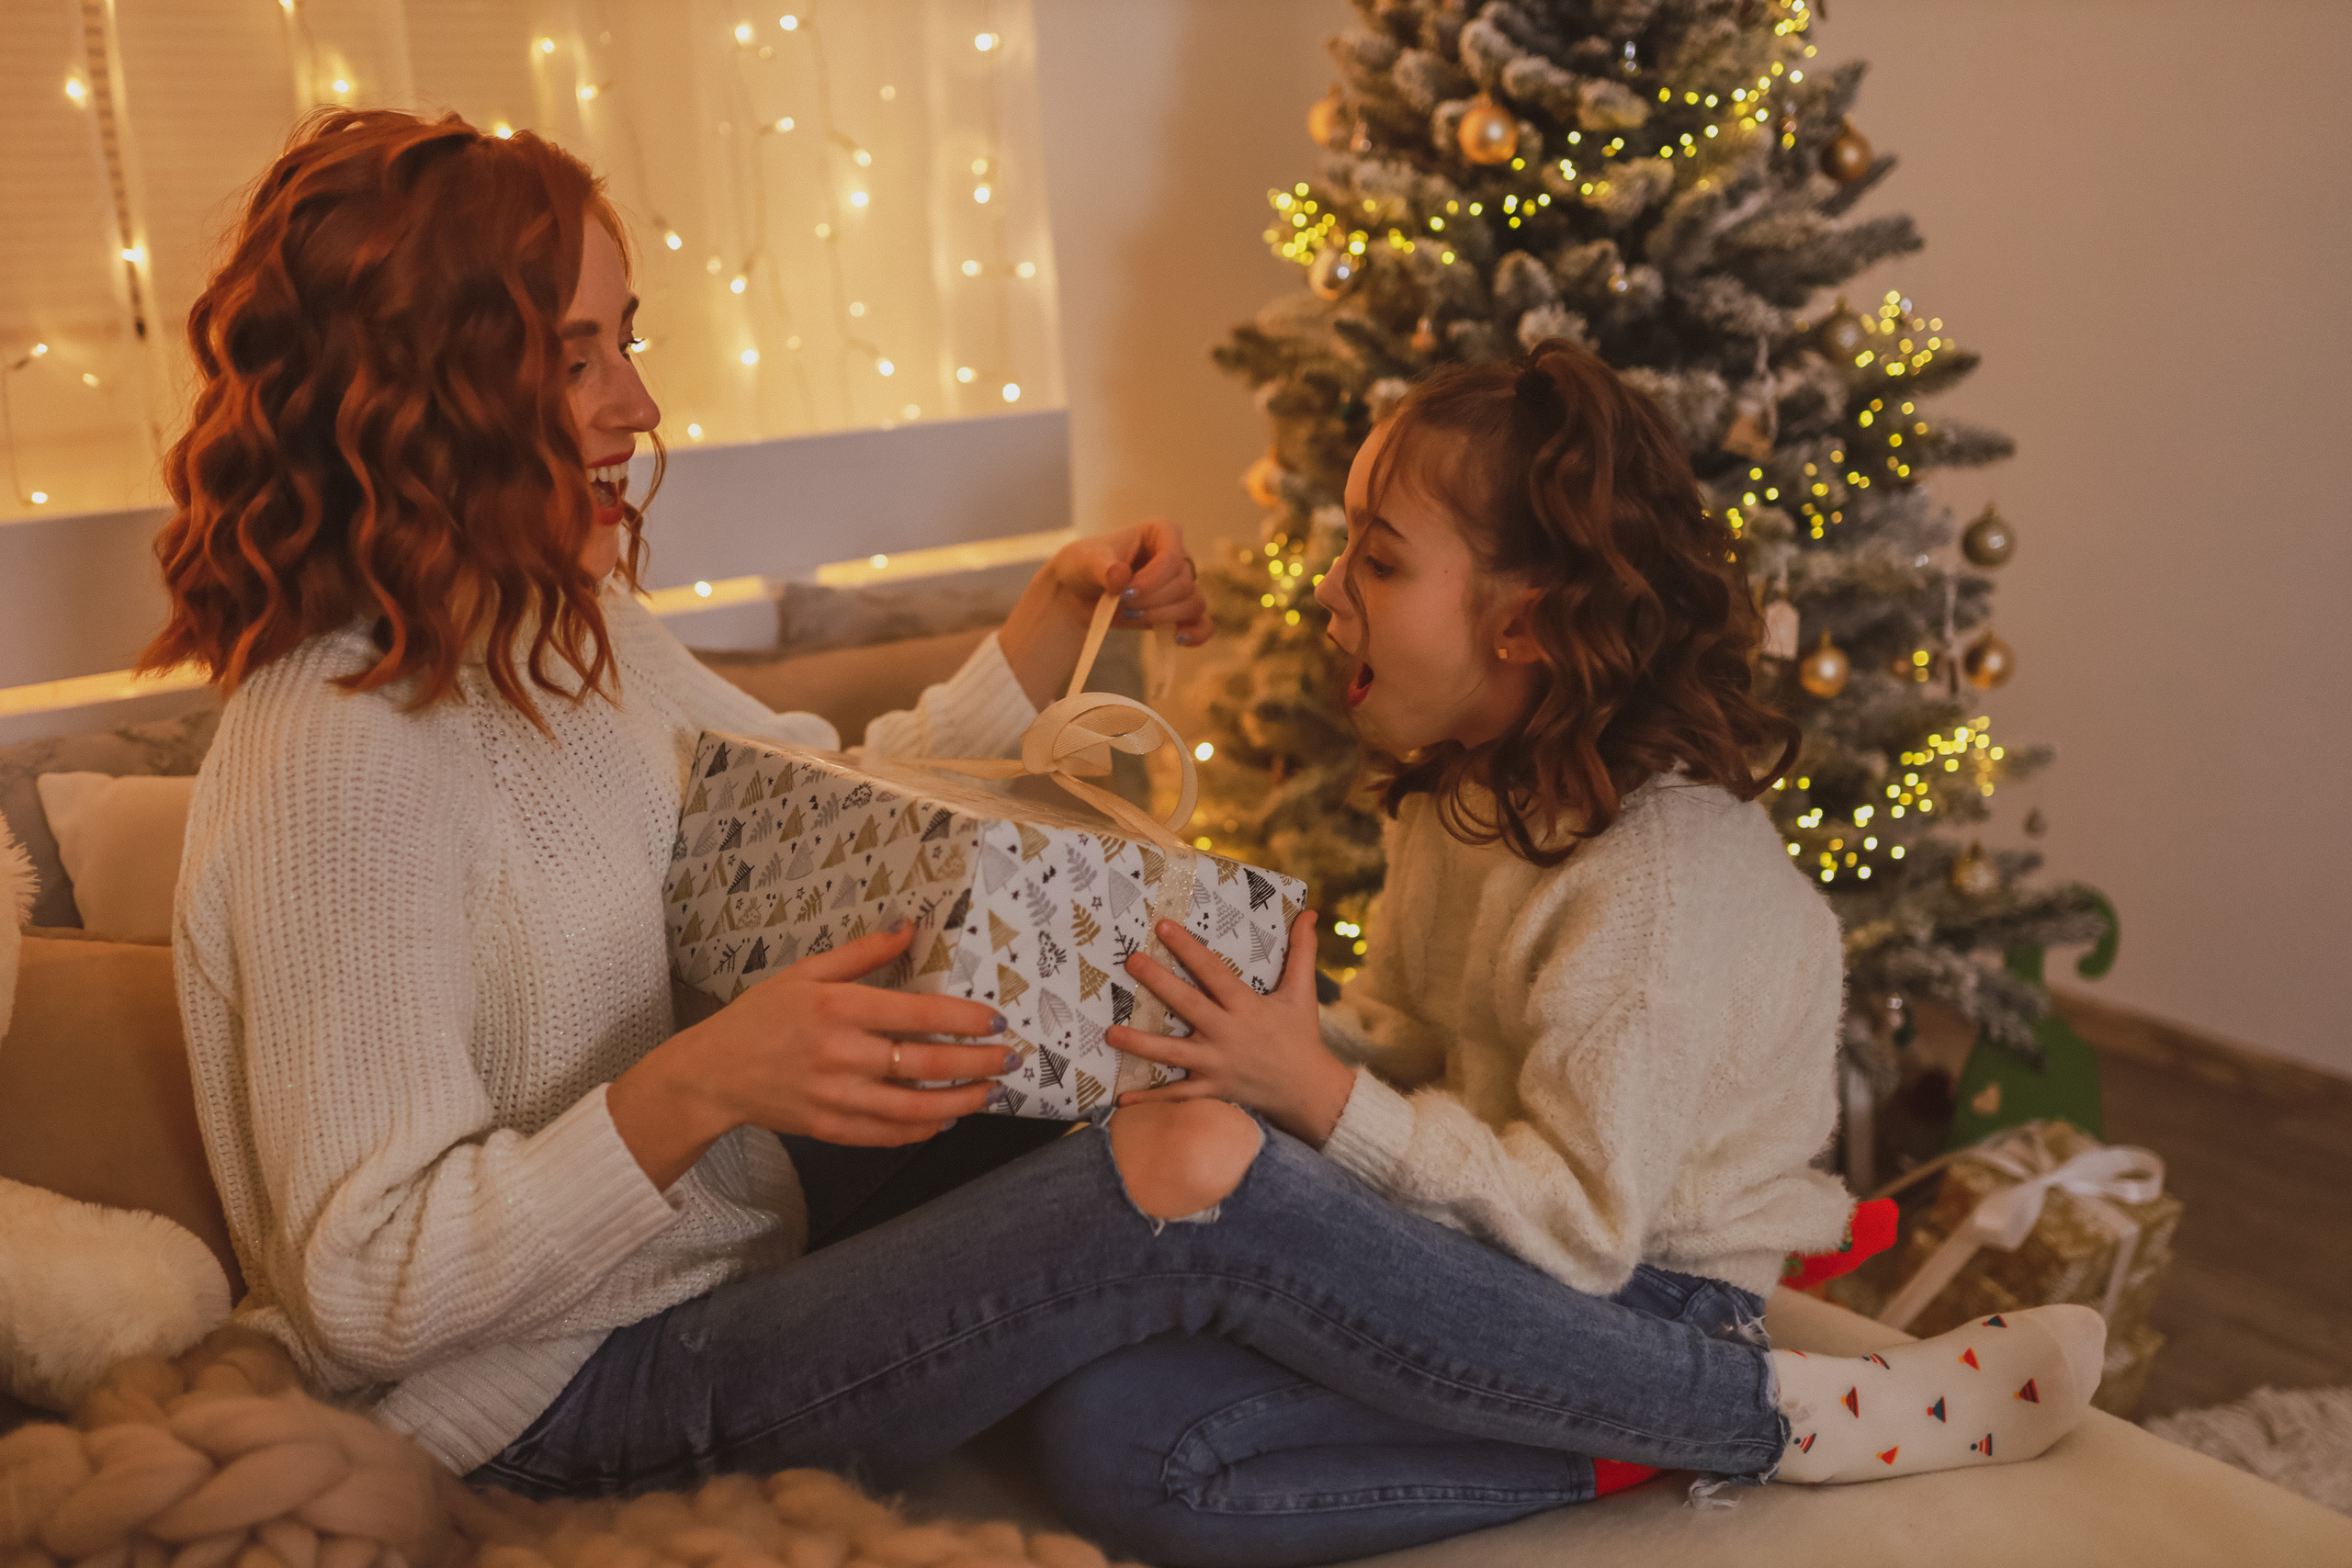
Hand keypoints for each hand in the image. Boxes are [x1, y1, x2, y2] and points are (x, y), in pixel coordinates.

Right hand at [610, 921, 1013, 1187]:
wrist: (712, 1074)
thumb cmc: (761, 1016)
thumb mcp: (805, 972)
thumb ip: (862, 952)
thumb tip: (910, 927)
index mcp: (839, 1009)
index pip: (919, 1016)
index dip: (965, 1021)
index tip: (996, 1021)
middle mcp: (841, 1054)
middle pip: (927, 1065)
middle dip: (978, 1064)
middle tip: (1009, 1060)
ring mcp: (835, 1097)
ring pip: (915, 1108)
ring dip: (961, 1103)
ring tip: (991, 1093)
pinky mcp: (829, 1128)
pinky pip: (887, 1134)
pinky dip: (922, 1130)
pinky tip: (945, 1120)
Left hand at [1042, 519, 1209, 643]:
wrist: (1077, 591)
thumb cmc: (1085, 565)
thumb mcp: (1087, 560)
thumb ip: (1103, 568)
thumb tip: (1121, 576)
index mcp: (1161, 533)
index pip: (1173, 557)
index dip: (1153, 579)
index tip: (1125, 593)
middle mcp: (1177, 558)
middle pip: (1184, 584)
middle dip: (1153, 601)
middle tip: (1121, 605)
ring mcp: (1180, 586)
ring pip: (1193, 604)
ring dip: (1163, 617)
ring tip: (1130, 615)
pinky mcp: (1178, 612)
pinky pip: (1203, 624)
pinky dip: (1196, 634)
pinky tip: (1177, 639)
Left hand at [1109, 911, 1354, 1146]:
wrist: (1308, 1090)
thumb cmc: (1301, 1036)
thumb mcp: (1302, 992)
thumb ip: (1302, 951)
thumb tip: (1311, 914)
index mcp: (1246, 1006)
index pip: (1213, 972)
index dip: (1189, 949)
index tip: (1163, 927)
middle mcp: (1227, 1033)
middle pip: (1187, 1004)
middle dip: (1158, 983)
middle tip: (1131, 961)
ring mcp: (1216, 1063)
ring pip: (1173, 1052)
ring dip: (1140, 1043)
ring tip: (1110, 1032)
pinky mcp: (1211, 1088)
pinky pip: (1177, 1094)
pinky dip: (1151, 1098)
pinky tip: (1121, 1097)